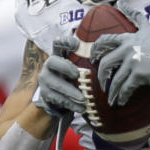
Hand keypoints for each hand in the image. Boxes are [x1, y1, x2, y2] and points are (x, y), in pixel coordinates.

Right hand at [33, 34, 83, 149]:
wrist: (57, 96)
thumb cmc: (71, 77)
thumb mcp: (76, 67)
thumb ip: (85, 60)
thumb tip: (103, 55)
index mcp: (58, 55)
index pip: (58, 44)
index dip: (65, 42)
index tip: (76, 44)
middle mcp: (49, 65)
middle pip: (53, 62)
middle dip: (66, 68)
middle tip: (78, 74)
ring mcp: (45, 80)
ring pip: (57, 84)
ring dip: (71, 92)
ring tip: (83, 98)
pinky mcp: (46, 94)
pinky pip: (58, 99)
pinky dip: (71, 104)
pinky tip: (81, 108)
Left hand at [92, 1, 149, 106]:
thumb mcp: (147, 28)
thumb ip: (134, 15)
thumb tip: (120, 3)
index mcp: (128, 39)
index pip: (104, 41)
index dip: (95, 50)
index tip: (93, 58)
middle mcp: (128, 49)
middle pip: (106, 63)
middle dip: (100, 75)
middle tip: (101, 82)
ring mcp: (133, 62)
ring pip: (115, 79)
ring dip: (111, 91)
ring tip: (110, 98)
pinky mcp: (139, 75)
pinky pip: (125, 88)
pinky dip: (121, 96)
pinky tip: (120, 102)